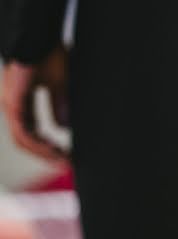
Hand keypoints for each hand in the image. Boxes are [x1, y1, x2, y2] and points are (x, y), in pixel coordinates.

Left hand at [1, 46, 68, 162]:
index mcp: (21, 101)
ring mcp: (11, 105)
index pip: (31, 131)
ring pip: (23, 140)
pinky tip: (54, 148)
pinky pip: (24, 132)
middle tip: (66, 161)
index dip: (47, 146)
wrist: (37, 38)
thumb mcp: (59, 85)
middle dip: (47, 154)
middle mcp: (13, 105)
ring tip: (63, 158)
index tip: (65, 154)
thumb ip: (59, 106)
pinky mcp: (14, 103)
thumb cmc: (47, 55)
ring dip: (43, 152)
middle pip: (25, 140)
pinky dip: (39, 144)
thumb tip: (63, 126)